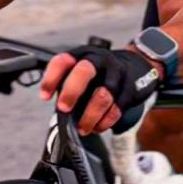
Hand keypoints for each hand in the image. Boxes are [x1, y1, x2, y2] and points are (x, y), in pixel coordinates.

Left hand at [40, 44, 160, 134]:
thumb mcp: (83, 70)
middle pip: (84, 72)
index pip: (62, 61)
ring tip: (82, 128)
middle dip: (71, 92)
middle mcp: (99, 61)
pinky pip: (117, 108)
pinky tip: (98, 127)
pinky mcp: (130, 89)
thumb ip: (70, 85)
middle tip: (63, 109)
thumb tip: (59, 111)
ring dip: (90, 116)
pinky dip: (105, 122)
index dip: (51, 78)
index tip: (44, 96)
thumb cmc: (102, 72)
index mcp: (82, 55)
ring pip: (103, 95)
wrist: (137, 65)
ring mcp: (116, 74)